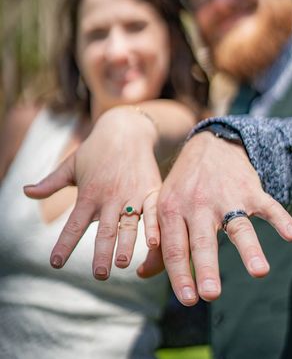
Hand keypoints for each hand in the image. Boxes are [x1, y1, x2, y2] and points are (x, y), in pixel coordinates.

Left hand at [24, 108, 161, 279]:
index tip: (55, 263)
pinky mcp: (151, 190)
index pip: (74, 225)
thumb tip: (25, 191)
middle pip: (105, 230)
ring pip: (129, 224)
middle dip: (102, 254)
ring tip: (123, 263)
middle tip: (99, 275)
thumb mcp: (72, 165)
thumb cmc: (96, 149)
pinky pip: (153, 211)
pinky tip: (154, 242)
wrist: (127, 128)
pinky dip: (154, 227)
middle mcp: (110, 197)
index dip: (64, 244)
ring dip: (127, 244)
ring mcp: (132, 194)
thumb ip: (51, 183)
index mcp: (89, 194)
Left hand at [138, 131, 291, 304]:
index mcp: (173, 209)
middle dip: (206, 267)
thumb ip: (158, 242)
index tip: (187, 299)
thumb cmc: (185, 183)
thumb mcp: (165, 205)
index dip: (180, 274)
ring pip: (238, 225)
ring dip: (249, 249)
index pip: (174, 247)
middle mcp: (199, 204)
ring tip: (259, 272)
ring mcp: (226, 197)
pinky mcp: (250, 190)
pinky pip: (268, 206)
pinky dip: (281, 219)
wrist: (210, 143)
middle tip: (210, 294)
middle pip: (202, 240)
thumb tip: (142, 275)